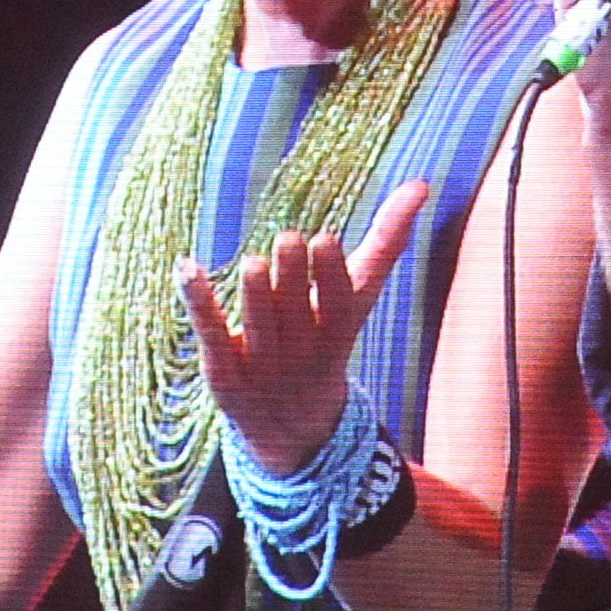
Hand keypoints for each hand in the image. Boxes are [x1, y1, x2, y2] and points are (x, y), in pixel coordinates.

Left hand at [176, 179, 430, 473]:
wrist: (294, 426)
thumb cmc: (327, 338)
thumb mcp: (358, 297)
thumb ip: (387, 241)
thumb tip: (422, 184)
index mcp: (337, 331)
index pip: (337, 304)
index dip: (331, 275)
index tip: (324, 239)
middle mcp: (301, 352)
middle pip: (297, 315)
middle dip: (294, 279)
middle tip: (290, 239)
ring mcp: (261, 367)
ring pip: (258, 330)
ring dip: (256, 297)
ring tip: (254, 263)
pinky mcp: (223, 375)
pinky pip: (211, 338)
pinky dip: (200, 304)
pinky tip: (188, 268)